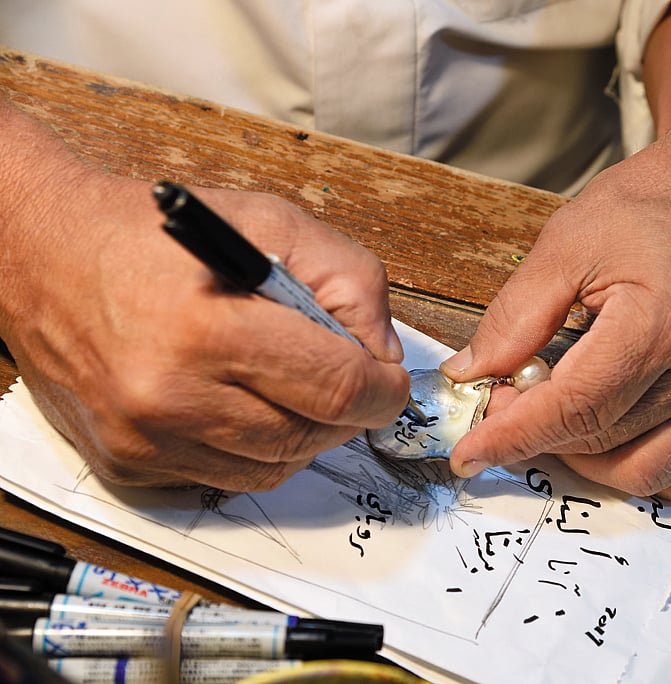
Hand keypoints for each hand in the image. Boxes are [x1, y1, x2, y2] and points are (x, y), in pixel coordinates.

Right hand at [0, 103, 409, 489]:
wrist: (39, 255)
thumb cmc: (152, 234)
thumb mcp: (270, 222)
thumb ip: (349, 280)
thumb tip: (382, 354)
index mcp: (211, 327)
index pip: (335, 388)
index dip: (382, 391)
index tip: (389, 382)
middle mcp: (171, 395)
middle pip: (308, 437)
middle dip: (346, 413)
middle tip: (345, 381)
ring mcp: (144, 439)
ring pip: (271, 471)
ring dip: (301, 436)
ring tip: (290, 387)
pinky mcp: (126, 464)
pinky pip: (222, 480)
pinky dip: (250, 452)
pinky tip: (240, 405)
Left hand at [441, 130, 670, 501]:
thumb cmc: (648, 206)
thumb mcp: (566, 243)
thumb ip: (515, 316)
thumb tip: (470, 374)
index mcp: (658, 325)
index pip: (574, 408)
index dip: (513, 436)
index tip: (468, 452)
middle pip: (600, 441)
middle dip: (537, 435)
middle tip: (504, 400)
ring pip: (645, 471)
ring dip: (586, 460)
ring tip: (555, 416)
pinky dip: (660, 476)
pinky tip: (623, 444)